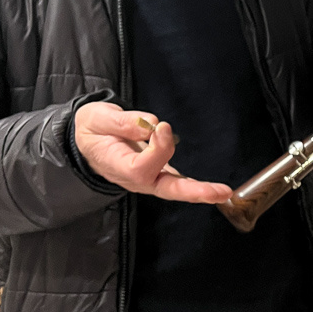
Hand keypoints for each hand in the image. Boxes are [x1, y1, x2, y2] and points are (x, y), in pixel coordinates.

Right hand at [74, 102, 231, 203]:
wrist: (88, 140)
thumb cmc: (93, 129)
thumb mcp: (98, 118)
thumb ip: (122, 122)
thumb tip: (150, 123)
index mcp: (117, 166)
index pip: (143, 166)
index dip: (157, 147)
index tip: (161, 127)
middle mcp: (136, 178)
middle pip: (166, 189)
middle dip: (193, 191)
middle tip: (219, 193)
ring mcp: (148, 179)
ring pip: (175, 189)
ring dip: (200, 191)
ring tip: (224, 193)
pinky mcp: (158, 173)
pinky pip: (178, 182)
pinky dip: (196, 186)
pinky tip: (215, 190)